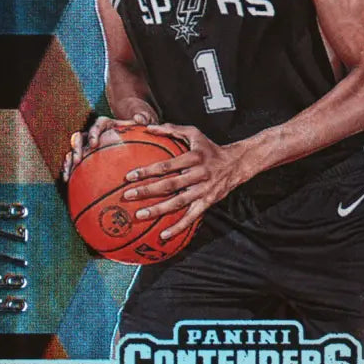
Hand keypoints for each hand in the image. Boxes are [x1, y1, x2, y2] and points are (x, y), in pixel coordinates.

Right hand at [61, 111, 153, 183]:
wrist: (133, 136)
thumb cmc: (139, 128)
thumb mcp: (144, 121)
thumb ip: (143, 118)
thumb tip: (138, 119)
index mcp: (106, 124)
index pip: (97, 125)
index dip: (94, 133)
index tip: (94, 144)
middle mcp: (94, 133)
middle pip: (81, 137)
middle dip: (77, 148)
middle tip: (77, 161)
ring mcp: (88, 145)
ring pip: (74, 150)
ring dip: (69, 161)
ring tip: (67, 175)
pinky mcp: (86, 156)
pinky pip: (75, 162)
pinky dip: (70, 170)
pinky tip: (68, 181)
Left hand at [121, 123, 237, 240]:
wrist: (236, 163)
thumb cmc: (210, 148)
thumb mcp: (194, 133)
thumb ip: (171, 129)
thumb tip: (148, 127)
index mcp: (194, 157)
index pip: (166, 165)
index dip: (147, 171)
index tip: (130, 176)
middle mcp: (198, 174)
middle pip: (169, 185)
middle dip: (147, 190)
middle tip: (127, 195)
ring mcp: (203, 190)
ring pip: (178, 203)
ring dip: (158, 210)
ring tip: (139, 215)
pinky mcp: (208, 202)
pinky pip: (191, 217)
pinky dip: (178, 227)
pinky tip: (163, 235)